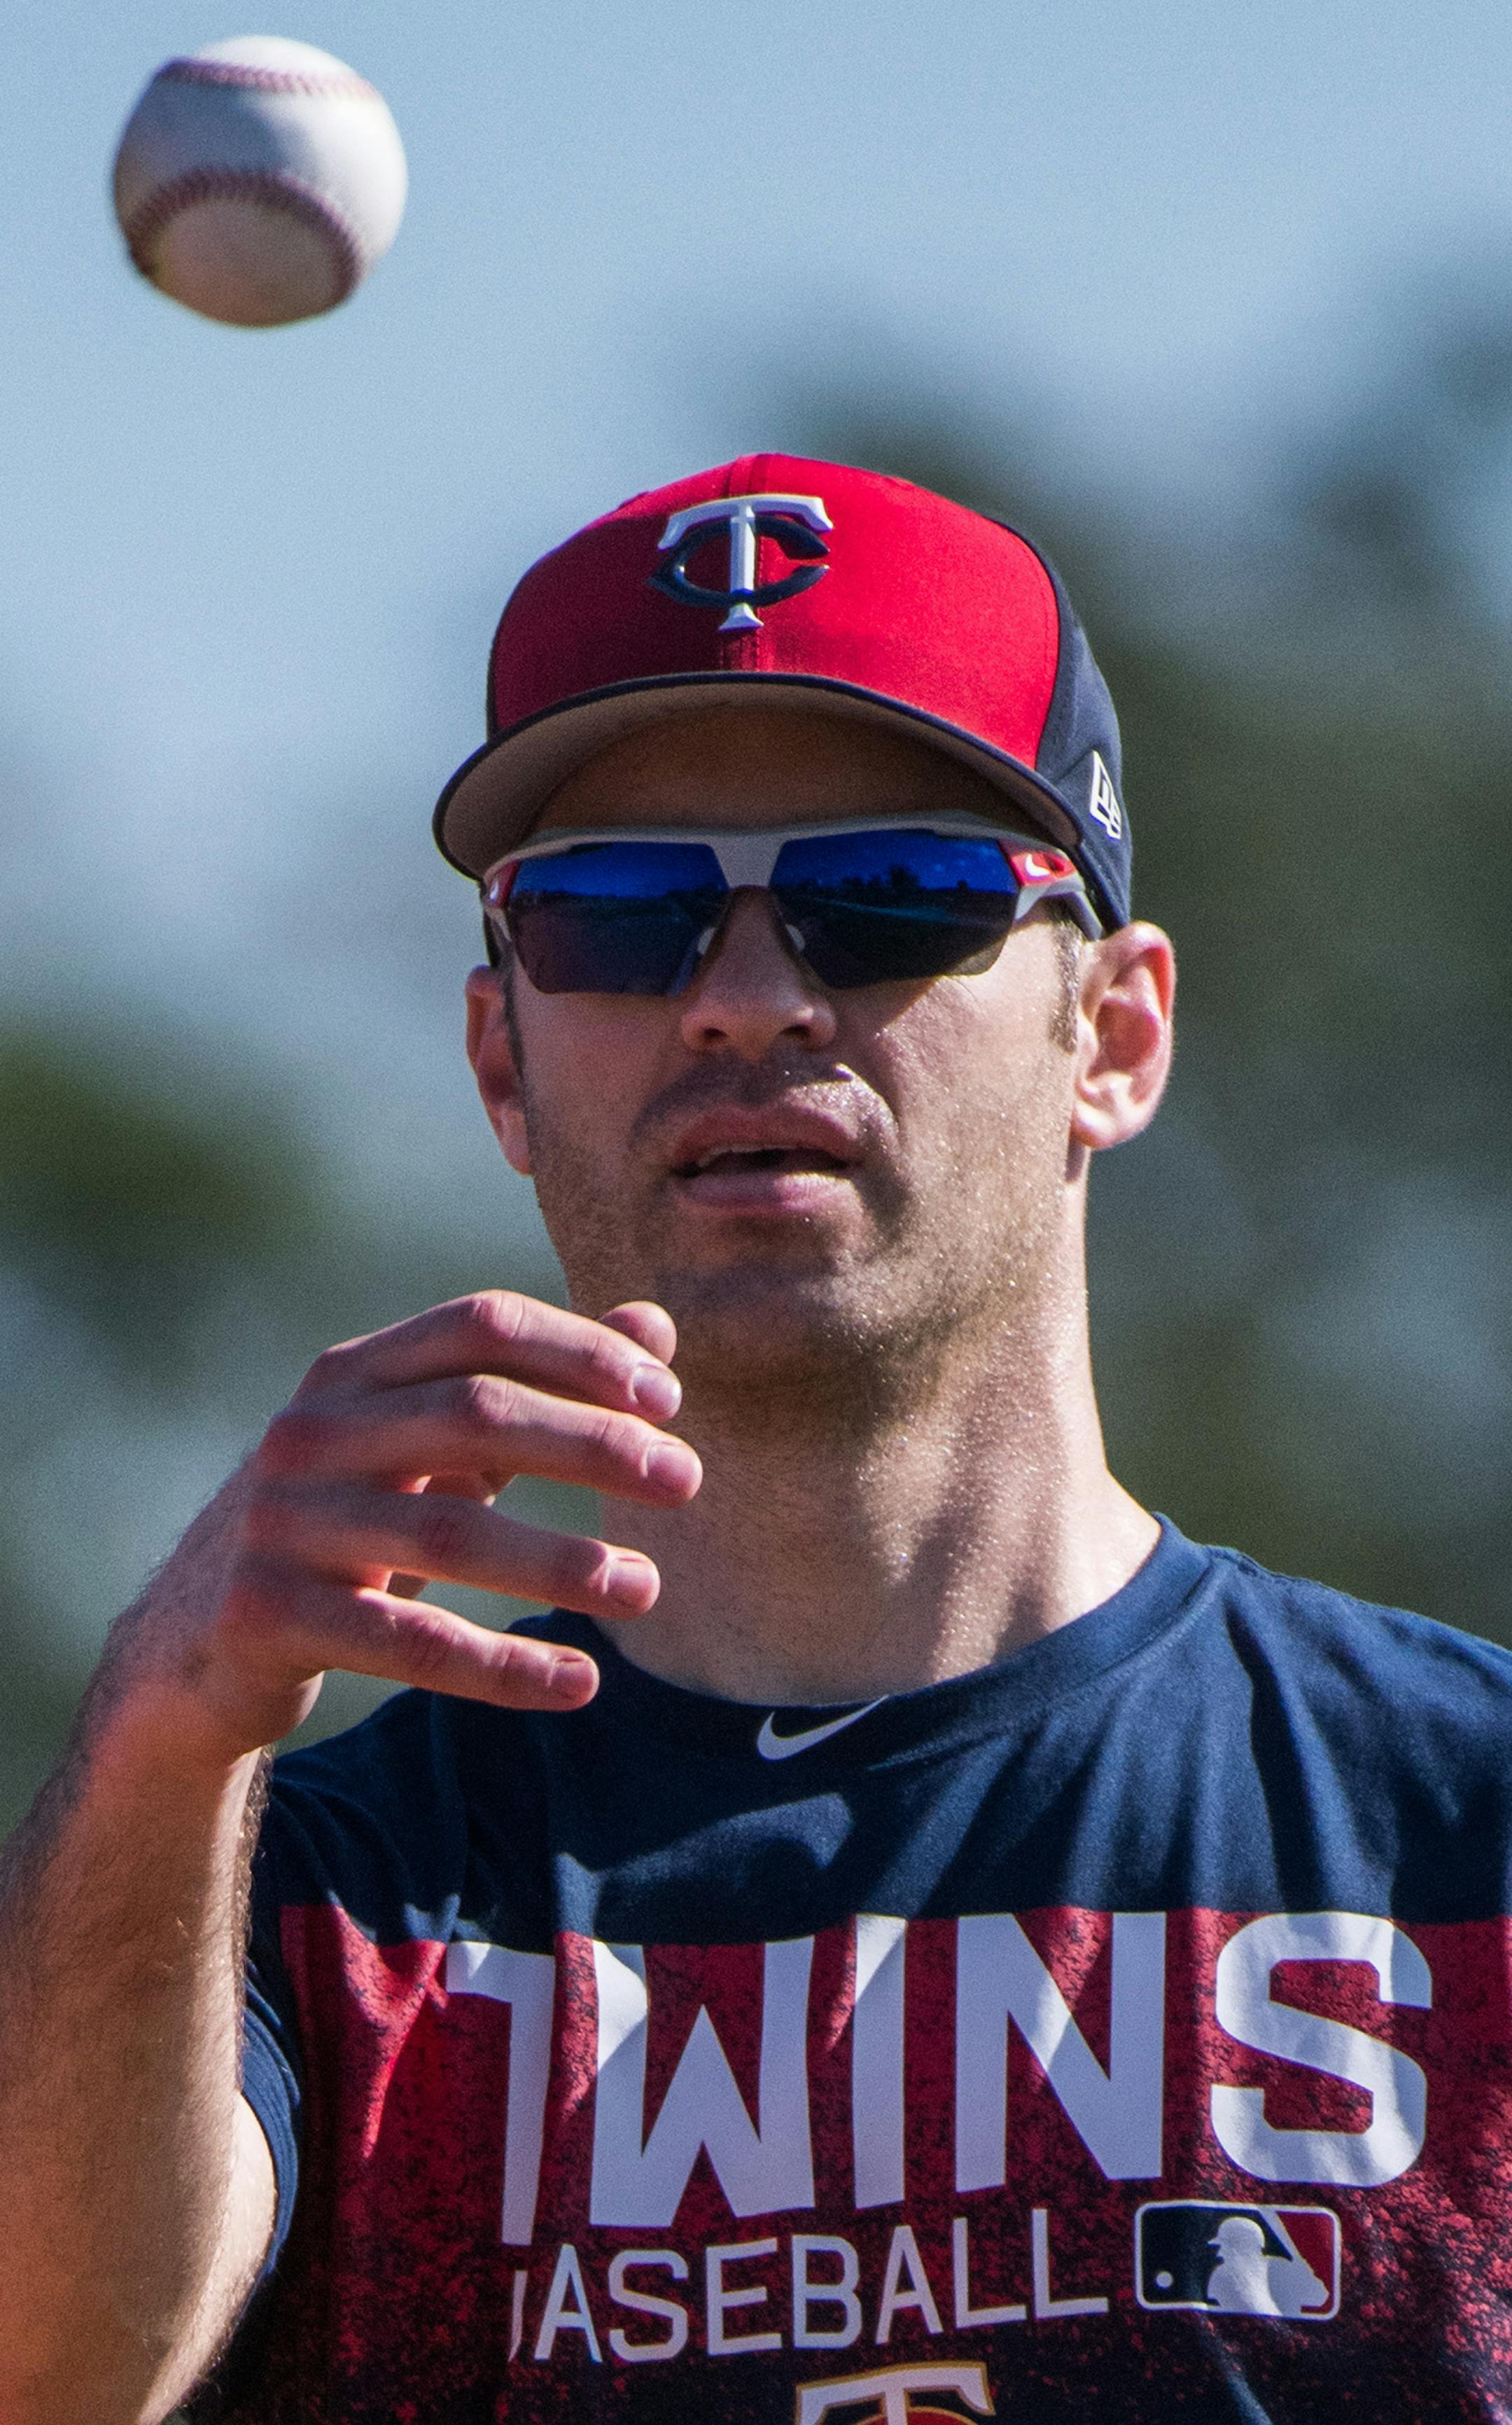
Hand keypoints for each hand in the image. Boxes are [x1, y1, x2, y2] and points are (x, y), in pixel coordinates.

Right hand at [101, 1291, 699, 1765]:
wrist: (199, 1638)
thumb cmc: (350, 1519)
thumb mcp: (430, 1445)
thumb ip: (538, 1386)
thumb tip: (658, 1328)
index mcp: (353, 1371)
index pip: (479, 1324)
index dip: (580, 1351)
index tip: (669, 1400)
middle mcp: (311, 1431)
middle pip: (474, 1412)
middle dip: (592, 1445)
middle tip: (686, 1481)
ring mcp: (283, 1523)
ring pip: (450, 1531)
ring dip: (562, 1560)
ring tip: (646, 1588)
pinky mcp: (270, 1616)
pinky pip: (410, 1642)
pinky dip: (502, 1668)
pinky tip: (580, 1684)